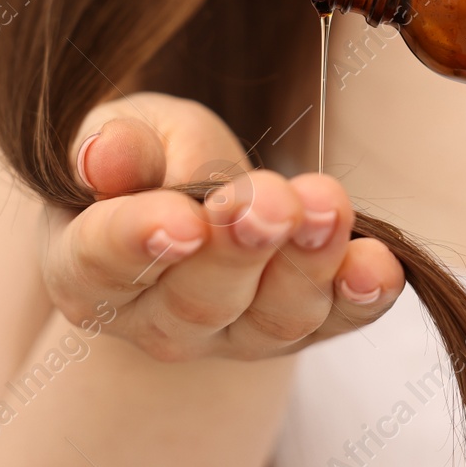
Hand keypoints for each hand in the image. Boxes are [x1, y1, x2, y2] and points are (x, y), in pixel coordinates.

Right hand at [43, 93, 403, 361]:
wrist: (194, 205)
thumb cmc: (147, 161)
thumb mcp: (126, 131)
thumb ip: (118, 145)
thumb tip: (104, 156)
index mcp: (85, 268)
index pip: (104, 261)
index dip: (141, 242)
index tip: (183, 222)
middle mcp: (155, 320)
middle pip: (199, 300)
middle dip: (242, 249)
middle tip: (273, 203)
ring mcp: (232, 335)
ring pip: (272, 320)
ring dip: (308, 265)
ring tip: (328, 209)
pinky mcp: (299, 329)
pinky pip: (337, 322)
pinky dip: (362, 297)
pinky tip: (379, 265)